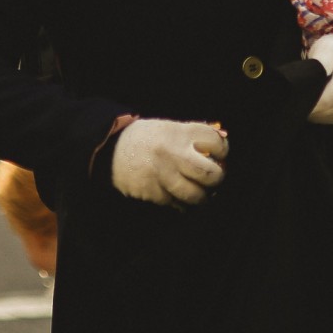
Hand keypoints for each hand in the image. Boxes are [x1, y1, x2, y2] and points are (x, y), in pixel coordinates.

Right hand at [111, 119, 228, 206]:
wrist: (110, 150)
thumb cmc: (146, 138)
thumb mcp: (168, 128)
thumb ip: (192, 136)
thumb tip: (221, 144)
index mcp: (178, 132)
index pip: (215, 142)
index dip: (222, 150)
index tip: (218, 155)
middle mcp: (172, 153)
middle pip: (210, 174)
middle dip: (216, 179)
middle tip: (212, 178)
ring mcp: (162, 174)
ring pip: (196, 195)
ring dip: (201, 197)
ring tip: (199, 193)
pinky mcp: (153, 192)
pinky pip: (177, 204)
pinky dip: (182, 203)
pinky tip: (178, 195)